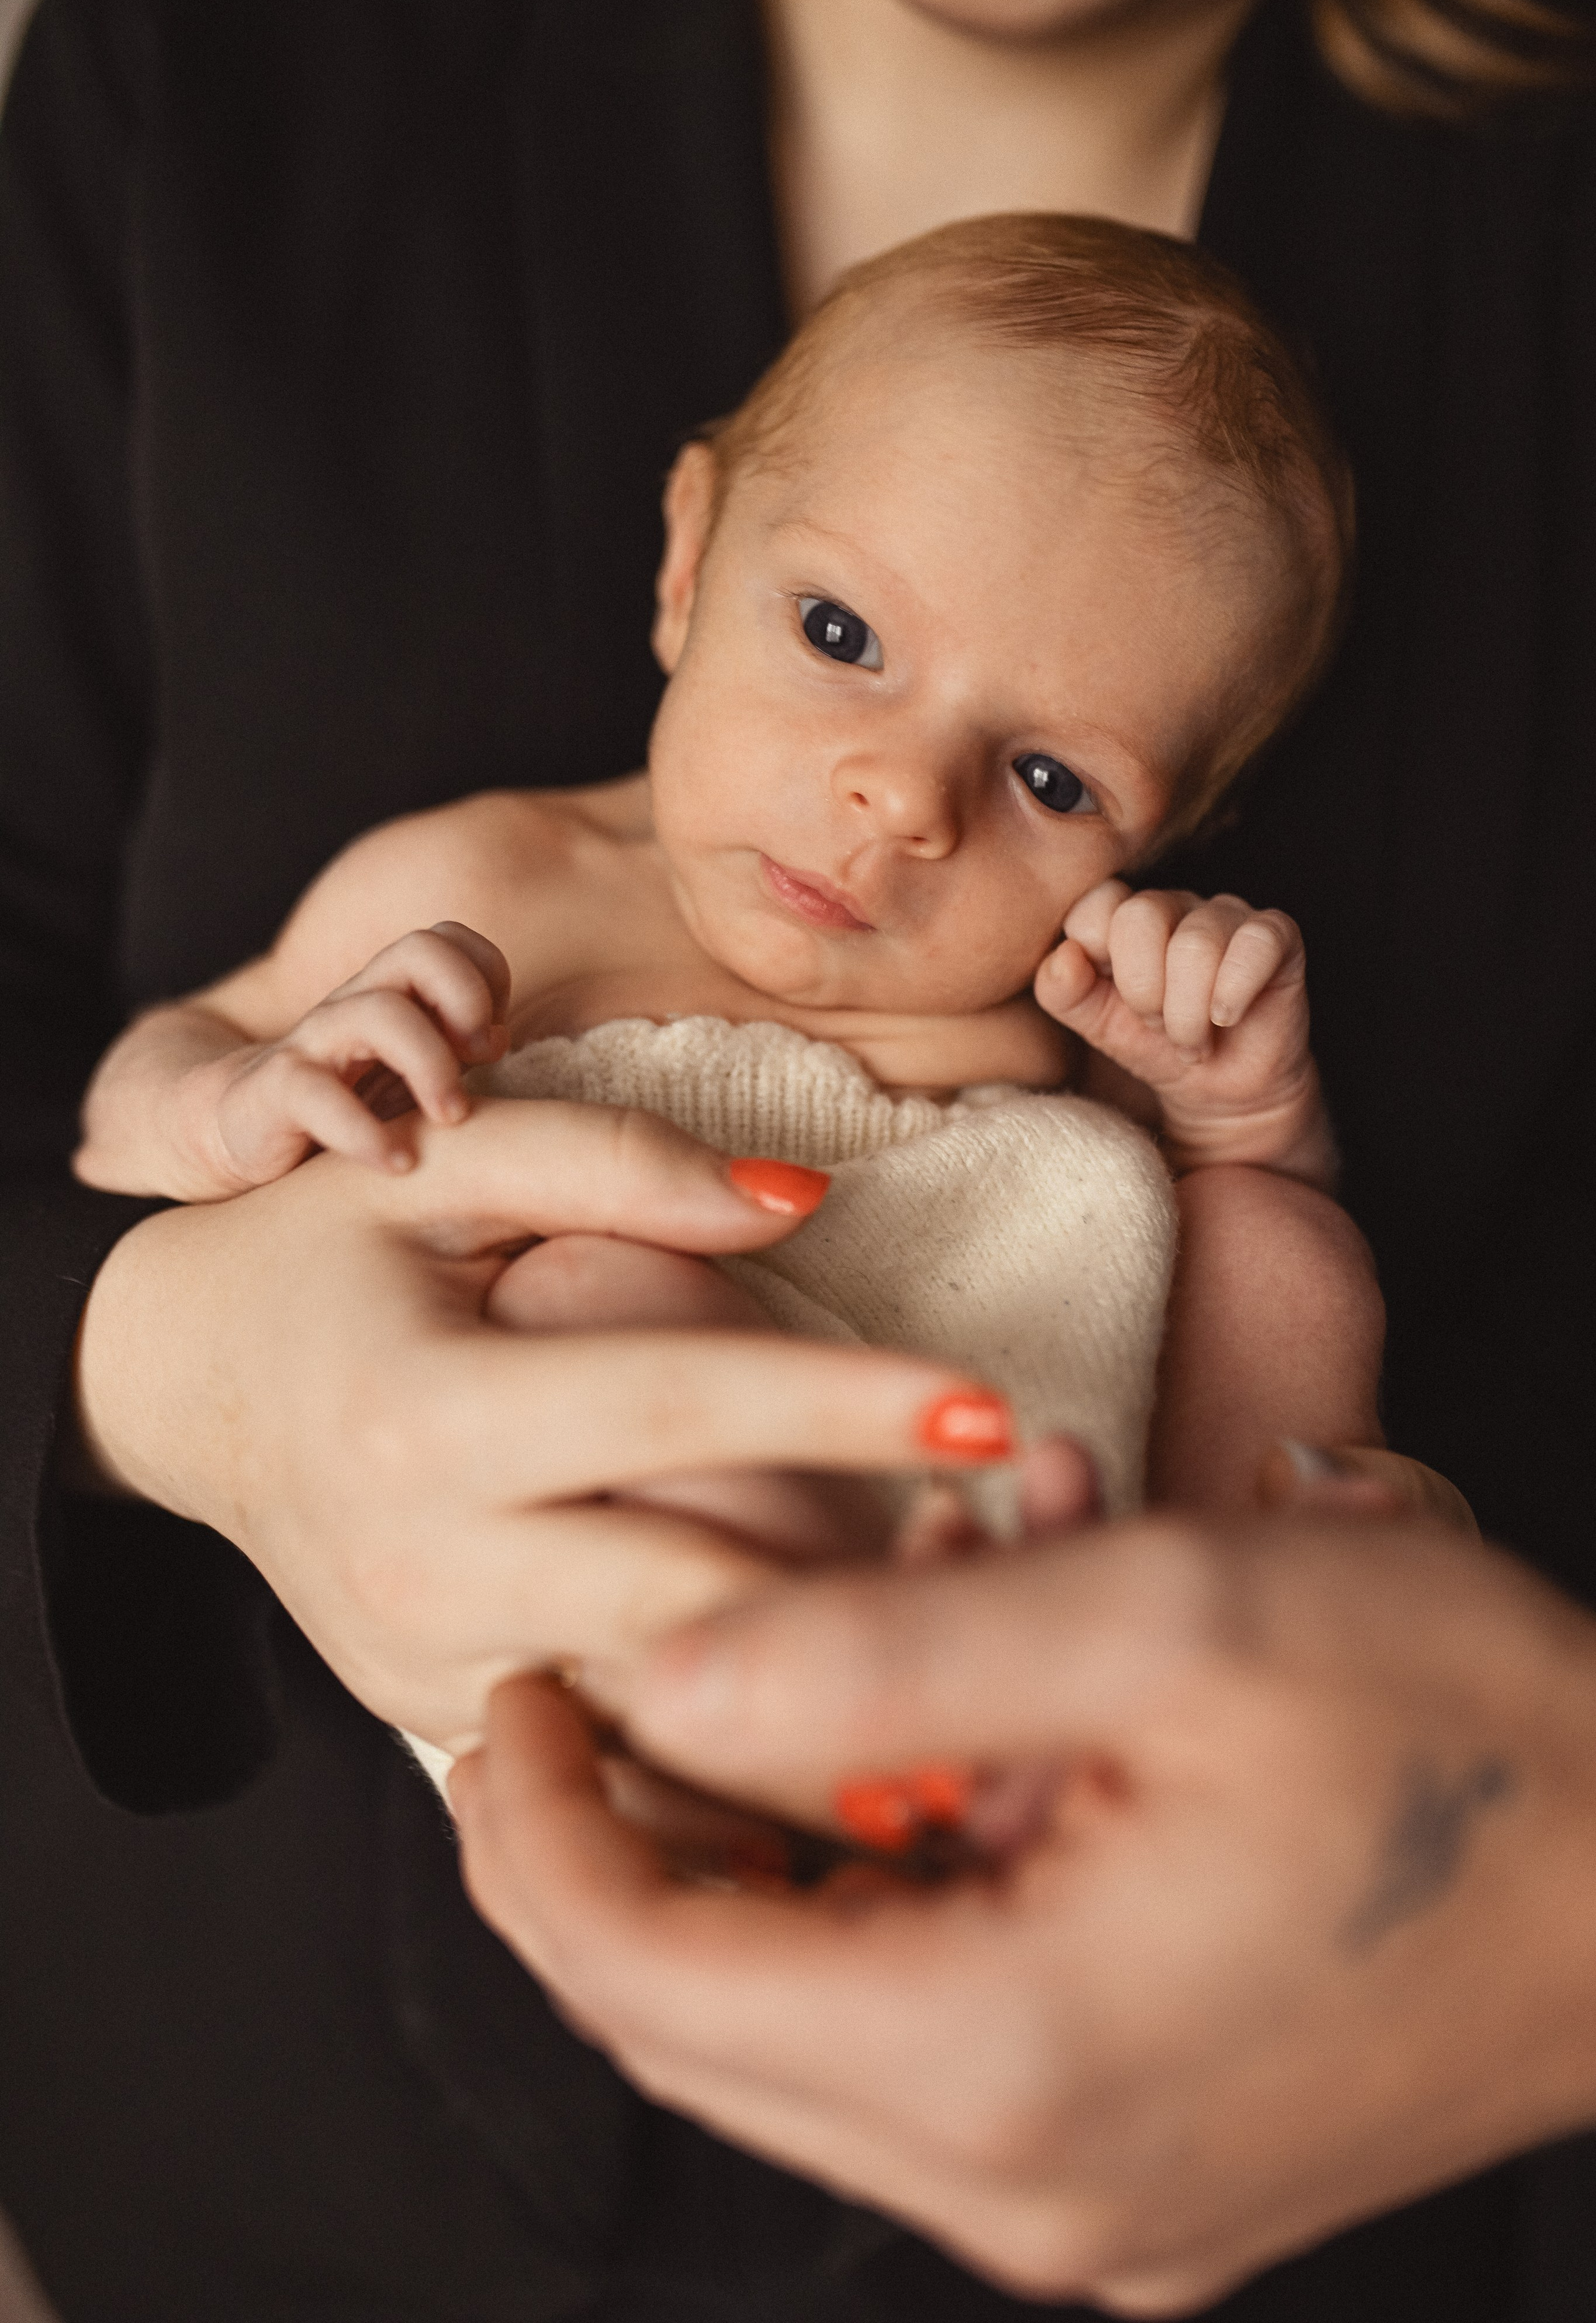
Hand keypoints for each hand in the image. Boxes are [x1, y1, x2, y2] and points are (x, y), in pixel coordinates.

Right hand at [74, 1097, 1005, 1750]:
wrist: (183, 1398)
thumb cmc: (329, 1257)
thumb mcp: (441, 1170)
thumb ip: (610, 1160)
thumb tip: (804, 1198)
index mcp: (425, 1415)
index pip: (671, 1409)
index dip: (839, 1408)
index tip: (990, 1406)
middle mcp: (424, 1565)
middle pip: (693, 1607)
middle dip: (874, 1603)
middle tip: (1035, 1574)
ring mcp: (430, 1670)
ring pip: (666, 1715)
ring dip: (832, 1700)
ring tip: (985, 1663)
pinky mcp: (443, 1726)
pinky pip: (615, 1751)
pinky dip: (737, 1743)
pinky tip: (861, 1723)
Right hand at [204, 921, 510, 1186]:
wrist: (227, 1132)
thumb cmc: (339, 1105)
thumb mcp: (407, 1075)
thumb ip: (455, 1050)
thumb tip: (500, 1037)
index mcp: (391, 994)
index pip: (449, 939)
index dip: (486, 976)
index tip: (492, 1041)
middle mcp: (354, 1007)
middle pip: (419, 950)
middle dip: (466, 1000)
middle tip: (483, 1060)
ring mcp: (312, 1045)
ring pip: (377, 1013)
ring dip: (432, 1066)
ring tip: (452, 1118)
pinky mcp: (273, 1094)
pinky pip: (317, 1095)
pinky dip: (365, 1133)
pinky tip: (398, 1163)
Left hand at [454, 1518, 1595, 2309]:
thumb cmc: (1455, 1727)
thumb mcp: (1168, 1616)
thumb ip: (887, 1651)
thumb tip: (664, 1681)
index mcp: (1012, 2056)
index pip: (651, 1973)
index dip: (543, 1825)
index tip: (520, 1686)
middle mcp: (1031, 2184)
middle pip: (703, 2030)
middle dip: (609, 1857)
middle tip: (581, 1697)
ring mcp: (1090, 2212)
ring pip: (802, 2051)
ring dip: (740, 1884)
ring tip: (743, 1713)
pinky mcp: (1141, 2183)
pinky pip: (918, 2066)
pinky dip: (856, 1931)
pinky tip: (893, 1797)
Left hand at [1034, 882, 1333, 1184]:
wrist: (1219, 1092)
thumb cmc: (1156, 1047)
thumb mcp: (1095, 1025)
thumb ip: (1062, 991)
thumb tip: (1065, 957)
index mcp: (1123, 917)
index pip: (1095, 906)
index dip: (1100, 965)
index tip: (1116, 1004)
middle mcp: (1174, 905)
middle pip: (1141, 916)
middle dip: (1144, 992)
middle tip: (1159, 1027)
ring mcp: (1226, 914)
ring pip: (1197, 943)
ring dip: (1188, 1012)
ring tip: (1194, 1038)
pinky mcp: (1276, 935)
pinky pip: (1255, 942)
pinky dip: (1233, 993)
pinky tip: (1228, 1017)